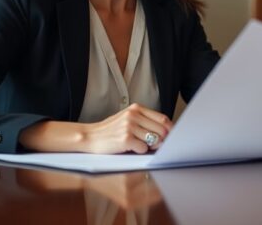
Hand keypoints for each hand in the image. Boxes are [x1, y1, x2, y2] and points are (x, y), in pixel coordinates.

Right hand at [19, 103, 171, 153]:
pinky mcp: (125, 139)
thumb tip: (167, 131)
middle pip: (161, 130)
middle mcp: (133, 115)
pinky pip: (143, 148)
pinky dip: (140, 151)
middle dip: (163, 140)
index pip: (162, 118)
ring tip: (141, 146)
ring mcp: (129, 127)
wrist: (89, 136)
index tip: (172, 137)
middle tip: (157, 146)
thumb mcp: (127, 118)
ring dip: (151, 147)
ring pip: (154, 140)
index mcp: (136, 109)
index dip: (170, 129)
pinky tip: (131, 149)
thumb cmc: (110, 130)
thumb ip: (144, 121)